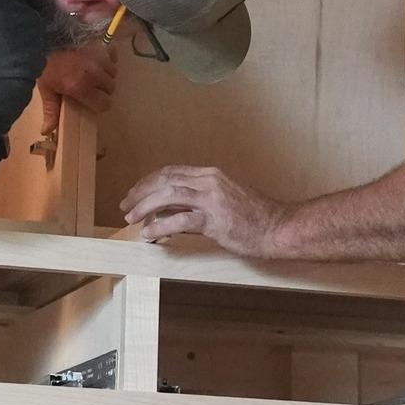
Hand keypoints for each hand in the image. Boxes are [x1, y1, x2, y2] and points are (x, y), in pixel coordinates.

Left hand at [38, 43, 118, 130]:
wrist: (43, 42)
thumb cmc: (46, 68)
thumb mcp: (47, 91)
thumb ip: (51, 111)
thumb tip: (46, 132)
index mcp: (81, 87)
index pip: (105, 104)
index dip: (99, 105)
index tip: (92, 102)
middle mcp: (94, 73)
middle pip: (110, 88)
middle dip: (103, 90)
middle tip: (91, 88)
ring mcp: (98, 58)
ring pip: (113, 73)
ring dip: (106, 75)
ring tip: (95, 74)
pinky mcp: (99, 46)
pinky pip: (113, 55)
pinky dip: (109, 58)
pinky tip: (100, 61)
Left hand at [121, 164, 288, 254]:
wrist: (279, 227)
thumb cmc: (255, 217)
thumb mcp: (224, 199)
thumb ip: (199, 201)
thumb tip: (172, 211)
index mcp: (211, 174)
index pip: (171, 172)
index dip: (149, 181)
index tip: (135, 192)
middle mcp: (209, 181)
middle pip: (164, 180)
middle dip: (141, 192)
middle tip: (125, 206)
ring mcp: (212, 199)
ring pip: (168, 196)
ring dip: (145, 206)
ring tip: (131, 218)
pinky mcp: (214, 220)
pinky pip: (180, 221)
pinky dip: (161, 225)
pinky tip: (149, 232)